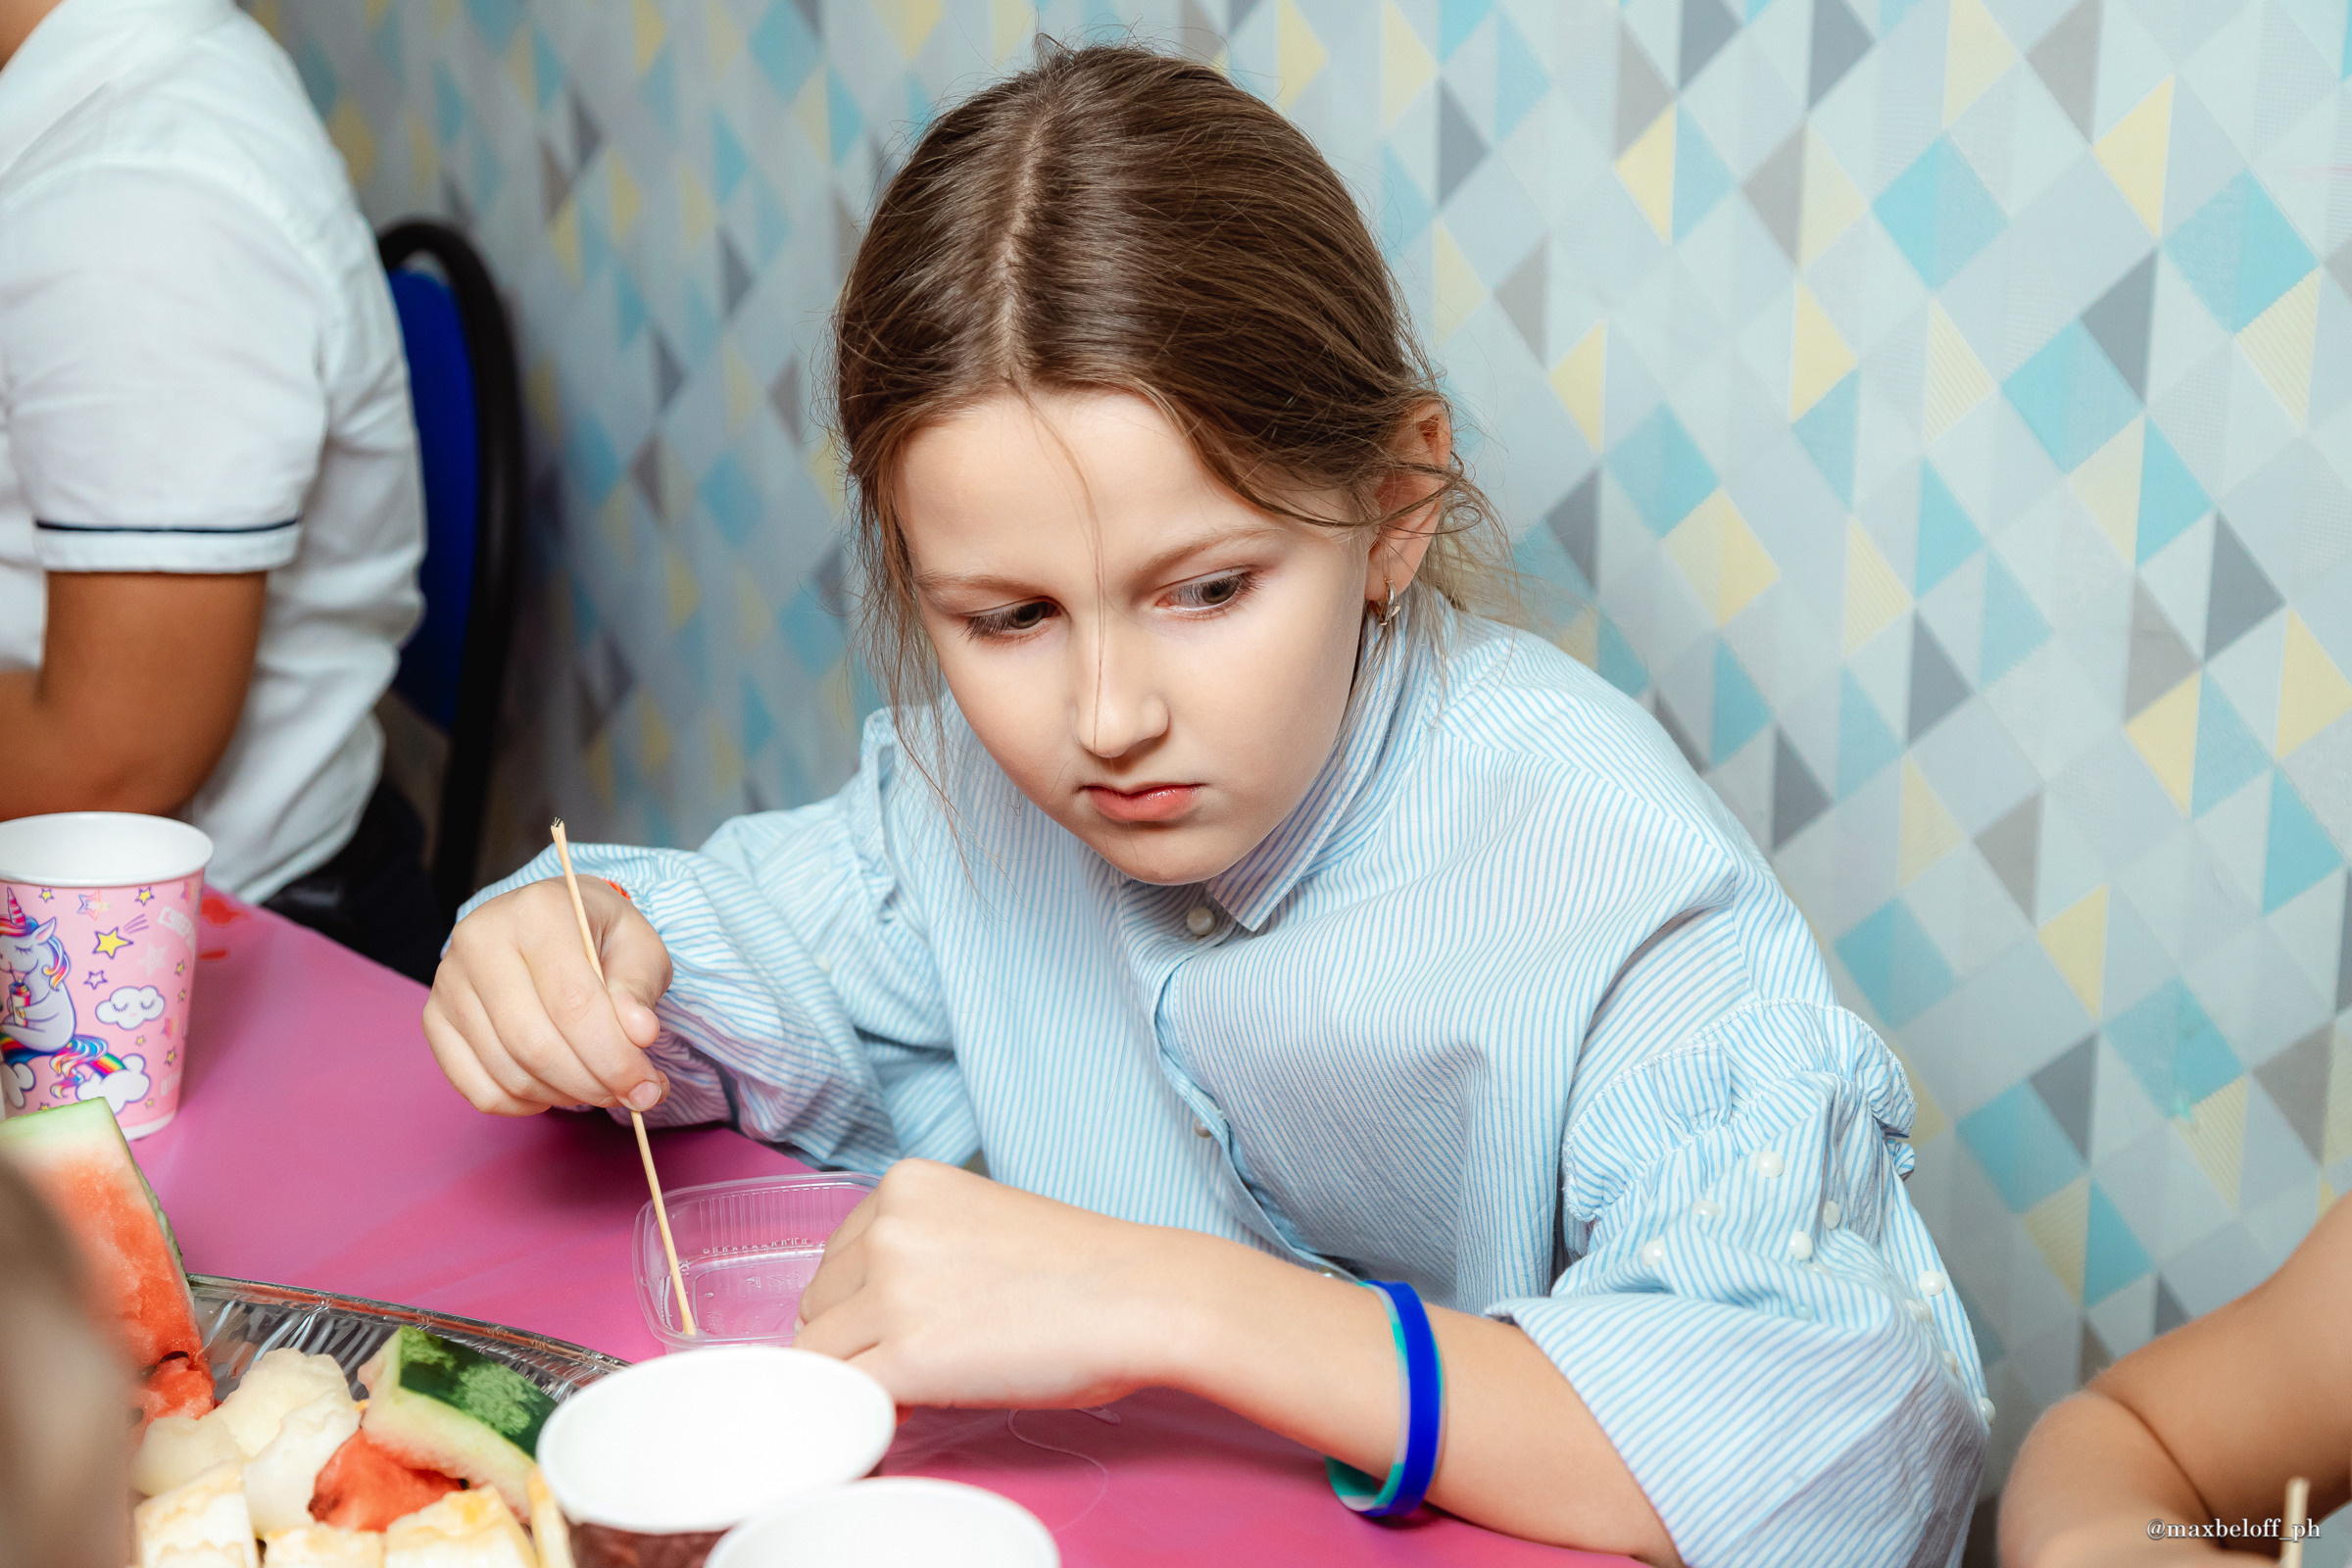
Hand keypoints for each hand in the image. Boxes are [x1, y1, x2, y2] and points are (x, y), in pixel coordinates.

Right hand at [421, 876, 672, 1115]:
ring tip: (599, 1087)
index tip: (647, 1087)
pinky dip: (523, 1103)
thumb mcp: (639, 946)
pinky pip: (476, 1087)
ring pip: (508, 1070)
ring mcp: (449, 981)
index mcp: (538, 911)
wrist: (549, 922)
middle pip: (535, 1044)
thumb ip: (640, 988)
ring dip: (563, 1095)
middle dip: (592, 1084)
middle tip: (631, 1094)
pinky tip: (555, 1088)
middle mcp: (481, 940)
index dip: (614, 1058)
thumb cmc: (598, 935)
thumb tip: (639, 1033)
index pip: (574, 1004)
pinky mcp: (434, 1017)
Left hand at [793, 1159, 1190, 1409]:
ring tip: (923, 1382)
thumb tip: (870, 1305)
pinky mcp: (908, 1356)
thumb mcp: (978, 1218)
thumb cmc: (1080, 1268)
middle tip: (921, 1355)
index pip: (837, 1255)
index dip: (863, 1299)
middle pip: (819, 1301)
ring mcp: (893, 1291)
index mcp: (906, 1185)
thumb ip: (918, 1243)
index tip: (901, 1321)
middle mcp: (888, 1227)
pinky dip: (866, 1412)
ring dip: (860, 1373)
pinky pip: (845, 1397)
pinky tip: (908, 1412)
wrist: (1139, 1298)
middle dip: (856, 1335)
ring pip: (820, 1352)